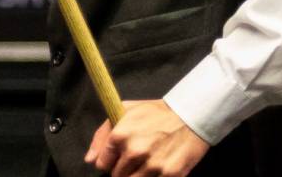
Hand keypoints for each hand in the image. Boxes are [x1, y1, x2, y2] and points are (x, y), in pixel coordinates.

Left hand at [87, 100, 210, 176]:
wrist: (191, 115)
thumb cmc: (155, 113)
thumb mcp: (124, 111)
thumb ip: (102, 135)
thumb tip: (90, 160)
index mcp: (119, 136)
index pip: (103, 164)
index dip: (110, 161)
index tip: (118, 157)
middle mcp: (134, 152)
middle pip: (118, 176)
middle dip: (123, 169)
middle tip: (136, 158)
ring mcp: (153, 165)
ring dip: (138, 175)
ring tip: (147, 162)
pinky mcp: (171, 175)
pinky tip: (159, 167)